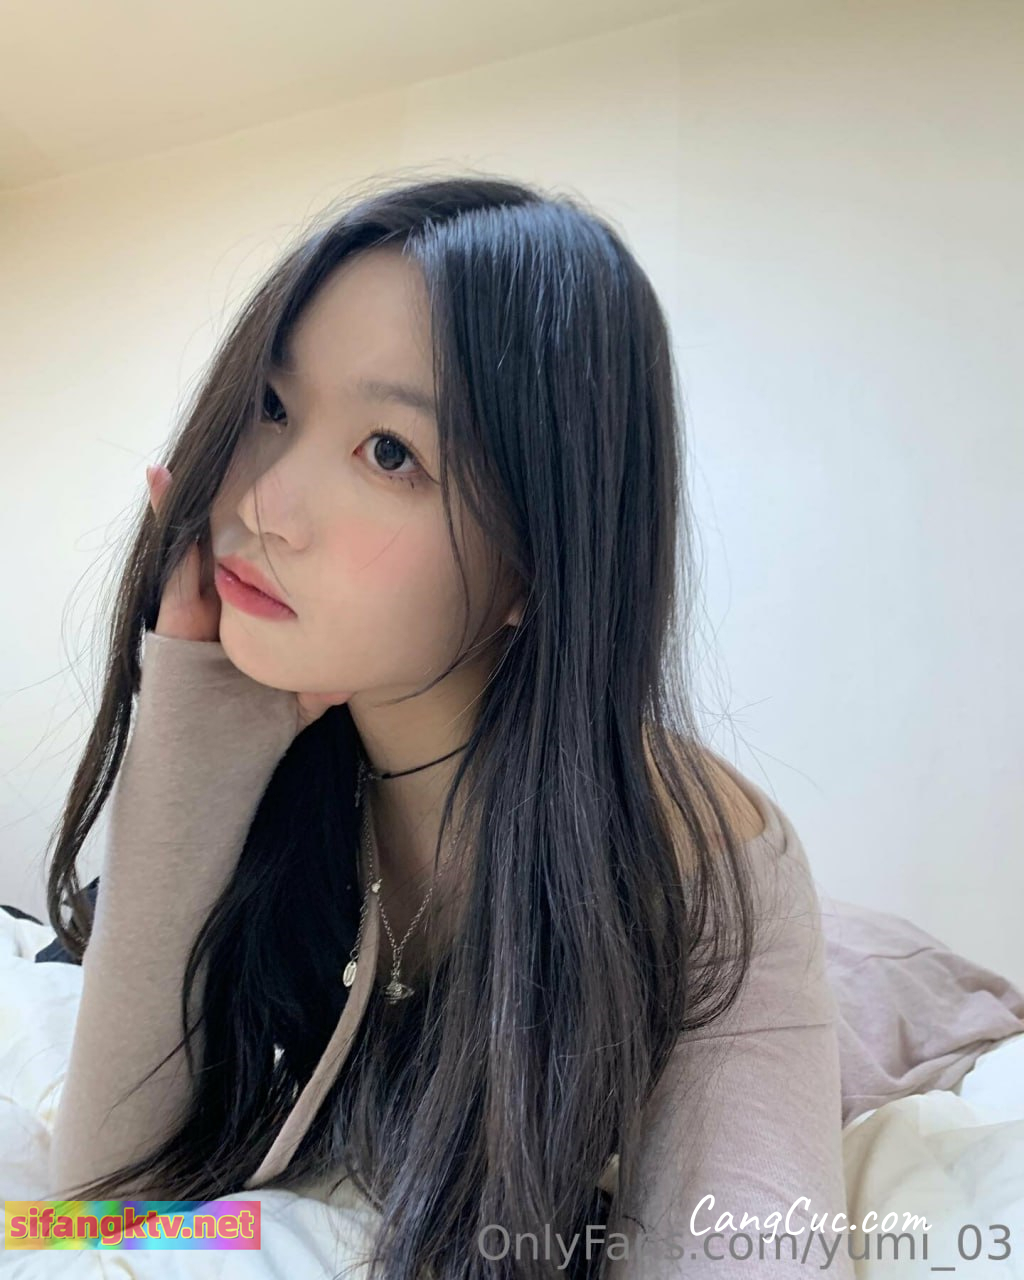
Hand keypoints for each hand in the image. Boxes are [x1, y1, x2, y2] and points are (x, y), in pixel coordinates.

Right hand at [145, 465, 348, 732]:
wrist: (206, 779)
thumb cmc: (248, 742)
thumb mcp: (295, 706)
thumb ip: (320, 685)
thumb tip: (355, 672)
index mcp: (244, 624)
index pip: (260, 571)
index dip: (275, 539)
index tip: (296, 501)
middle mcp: (217, 614)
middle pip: (228, 551)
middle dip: (233, 510)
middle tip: (244, 452)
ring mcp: (192, 617)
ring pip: (194, 552)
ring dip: (193, 506)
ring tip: (197, 454)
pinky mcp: (172, 625)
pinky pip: (174, 572)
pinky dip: (171, 531)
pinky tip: (166, 486)